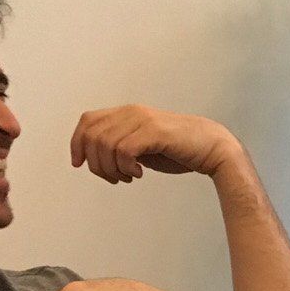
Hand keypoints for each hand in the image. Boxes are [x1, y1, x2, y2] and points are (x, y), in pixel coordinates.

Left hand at [71, 105, 241, 181]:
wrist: (212, 147)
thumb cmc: (180, 149)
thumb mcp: (143, 146)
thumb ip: (121, 147)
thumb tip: (96, 159)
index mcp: (127, 113)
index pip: (88, 121)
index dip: (77, 143)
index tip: (79, 164)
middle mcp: (132, 112)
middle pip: (92, 135)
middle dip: (95, 163)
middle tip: (112, 178)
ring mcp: (143, 120)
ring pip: (105, 145)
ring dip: (111, 168)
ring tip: (127, 177)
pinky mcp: (154, 132)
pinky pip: (124, 151)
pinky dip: (126, 167)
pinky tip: (139, 174)